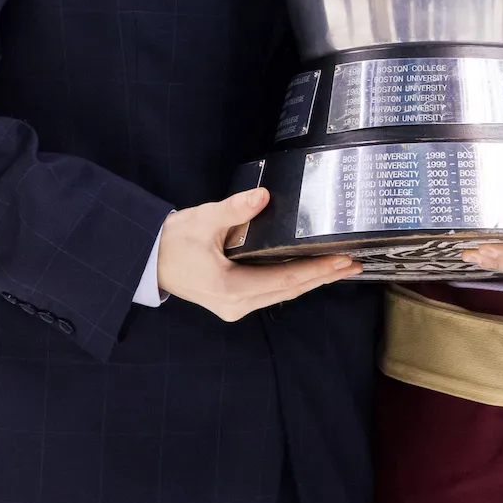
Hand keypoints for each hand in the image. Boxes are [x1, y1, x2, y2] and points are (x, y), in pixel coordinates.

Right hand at [157, 188, 360, 320]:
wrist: (148, 259)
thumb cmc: (173, 241)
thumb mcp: (203, 220)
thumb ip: (234, 209)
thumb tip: (262, 196)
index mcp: (232, 288)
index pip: (286, 280)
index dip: (317, 270)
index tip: (342, 260)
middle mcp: (237, 304)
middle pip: (290, 291)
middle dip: (323, 277)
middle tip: (354, 264)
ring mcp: (235, 306)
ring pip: (283, 293)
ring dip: (312, 280)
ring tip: (340, 267)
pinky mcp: (233, 301)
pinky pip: (272, 292)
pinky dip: (294, 281)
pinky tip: (310, 272)